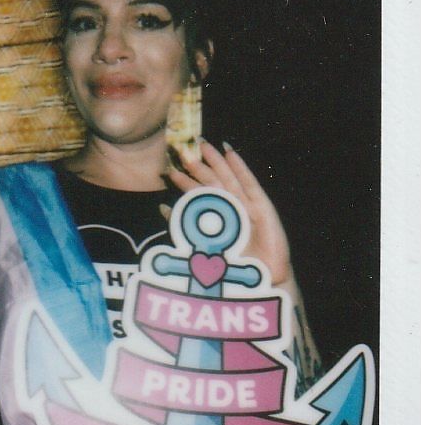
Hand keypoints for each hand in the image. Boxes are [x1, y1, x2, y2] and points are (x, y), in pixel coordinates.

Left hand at [165, 141, 292, 286]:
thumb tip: (162, 207)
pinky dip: (239, 166)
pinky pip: (249, 183)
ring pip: (228, 177)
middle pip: (212, 181)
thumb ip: (185, 224)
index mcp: (217, 217)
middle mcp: (232, 208)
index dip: (184, 181)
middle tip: (182, 150)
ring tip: (202, 144)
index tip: (169, 169)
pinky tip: (229, 152)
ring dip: (216, 160)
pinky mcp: (263, 206)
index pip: (198, 194)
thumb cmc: (234, 266)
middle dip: (197, 166)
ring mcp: (247, 205)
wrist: (260, 279)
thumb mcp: (203, 244)